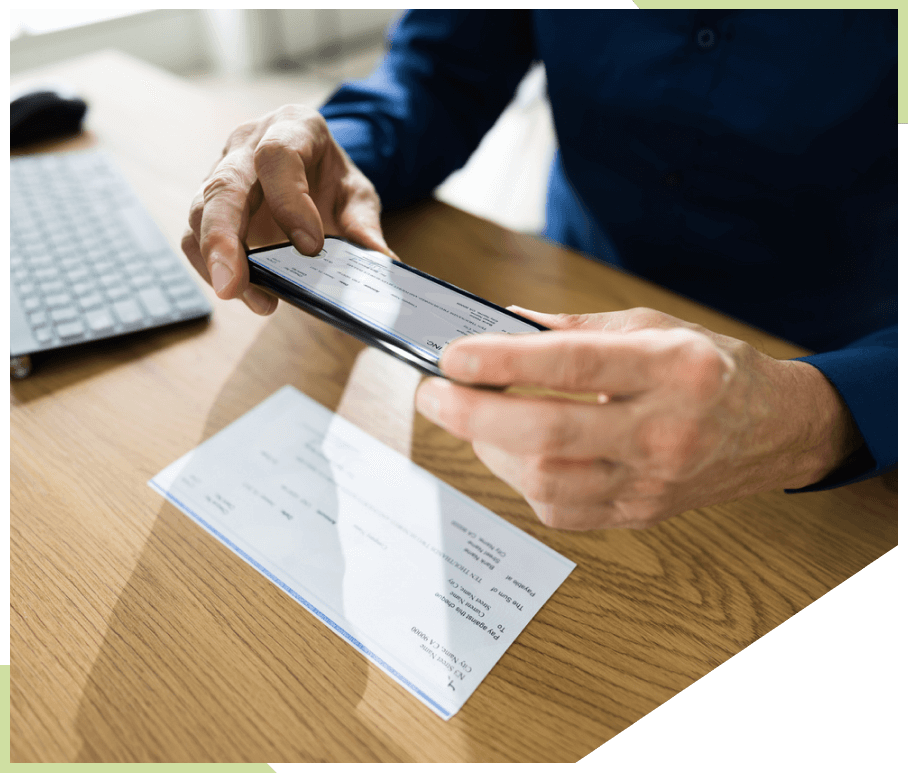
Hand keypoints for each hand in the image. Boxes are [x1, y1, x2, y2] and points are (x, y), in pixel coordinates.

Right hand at [182, 104, 394, 314]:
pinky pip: (194, 235)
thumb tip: (383, 265)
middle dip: (224, 237)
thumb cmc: (331, 179)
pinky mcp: (208, 206)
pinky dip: (210, 267)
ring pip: (200, 212)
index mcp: (293, 128)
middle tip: (233, 284)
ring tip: (242, 295)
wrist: (313, 169)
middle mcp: (247, 145)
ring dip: (215, 260)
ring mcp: (221, 173)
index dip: (290, 201)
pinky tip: (241, 292)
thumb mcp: (357, 195)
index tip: (311, 247)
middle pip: (223, 186)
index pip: (278, 157)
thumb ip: (365, 227)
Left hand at [415, 307, 861, 529]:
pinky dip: (521, 479)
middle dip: (473, 417)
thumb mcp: (653, 326)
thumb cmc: (710, 368)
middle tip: (432, 394)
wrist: (771, 431)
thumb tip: (502, 324)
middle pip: (549, 435)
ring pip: (546, 481)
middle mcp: (665, 431)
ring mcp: (652, 483)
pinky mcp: (638, 514)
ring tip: (473, 418)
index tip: (452, 356)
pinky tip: (512, 451)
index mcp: (673, 368)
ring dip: (491, 449)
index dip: (503, 362)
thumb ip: (575, 327)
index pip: (573, 365)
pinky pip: (560, 510)